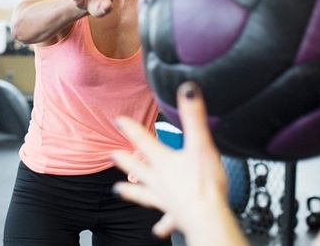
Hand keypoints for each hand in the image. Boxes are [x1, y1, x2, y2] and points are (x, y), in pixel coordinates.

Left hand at [112, 82, 238, 240]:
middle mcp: (160, 180)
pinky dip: (162, 225)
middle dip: (125, 160)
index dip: (131, 128)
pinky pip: (166, 220)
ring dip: (131, 191)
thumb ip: (194, 117)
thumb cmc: (204, 184)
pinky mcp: (175, 215)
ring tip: (118, 191)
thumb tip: (187, 90)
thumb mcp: (201, 145)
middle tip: (112, 155)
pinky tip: (158, 230)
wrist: (206, 218)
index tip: (118, 121)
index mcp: (165, 162)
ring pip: (144, 193)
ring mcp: (165, 199)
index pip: (144, 140)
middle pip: (138, 168)